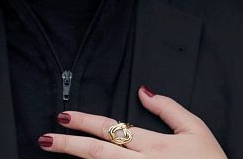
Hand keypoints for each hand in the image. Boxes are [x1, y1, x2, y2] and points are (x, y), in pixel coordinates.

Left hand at [38, 86, 226, 157]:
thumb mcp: (197, 129)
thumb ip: (169, 108)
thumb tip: (144, 89)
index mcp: (155, 146)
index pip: (111, 129)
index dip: (84, 122)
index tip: (64, 118)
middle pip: (97, 153)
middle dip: (67, 145)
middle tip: (45, 138)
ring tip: (54, 151)